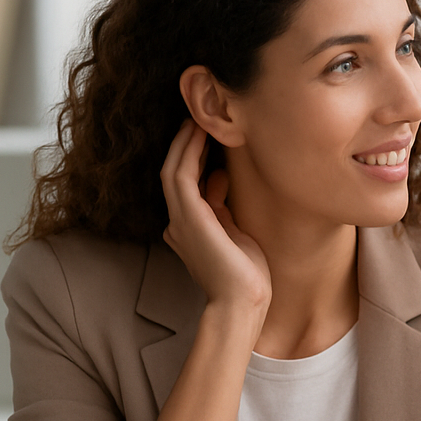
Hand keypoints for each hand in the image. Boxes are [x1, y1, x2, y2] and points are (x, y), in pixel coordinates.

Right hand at [159, 119, 270, 321]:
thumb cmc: (246, 274)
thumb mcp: (235, 232)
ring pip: (173, 169)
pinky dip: (187, 151)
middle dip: (186, 145)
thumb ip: (223, 207)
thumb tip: (220, 177)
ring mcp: (180, 220)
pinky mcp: (188, 217)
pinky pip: (180, 174)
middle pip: (176, 173)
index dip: (196, 157)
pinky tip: (200, 132)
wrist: (243, 302)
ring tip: (199, 118)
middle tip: (199, 119)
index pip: (188, 185)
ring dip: (185, 142)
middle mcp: (178, 222)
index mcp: (189, 228)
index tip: (209, 136)